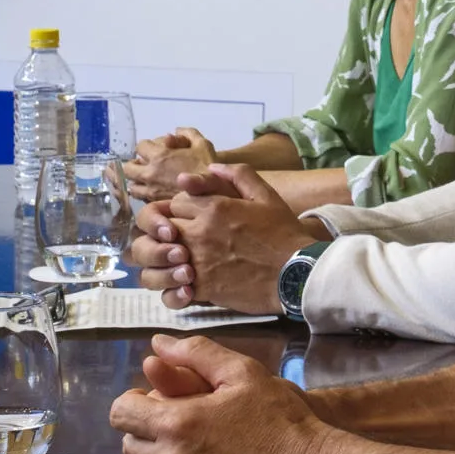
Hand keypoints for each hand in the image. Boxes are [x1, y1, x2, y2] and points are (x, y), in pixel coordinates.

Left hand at [112, 335, 334, 453]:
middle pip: (129, 445)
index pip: (120, 413)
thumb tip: (158, 344)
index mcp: (177, 424)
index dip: (135, 400)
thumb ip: (197, 354)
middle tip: (185, 420)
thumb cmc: (281, 420)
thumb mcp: (244, 373)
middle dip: (148, 429)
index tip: (158, 399)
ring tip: (201, 446)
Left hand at [124, 128, 216, 201]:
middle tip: (145, 165)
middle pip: (128, 168)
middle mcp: (149, 174)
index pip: (140, 146)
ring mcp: (150, 191)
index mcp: (159, 156)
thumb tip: (175, 131)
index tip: (153, 149)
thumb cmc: (207, 167)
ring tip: (147, 181)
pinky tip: (154, 192)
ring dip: (137, 181)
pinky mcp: (155, 204)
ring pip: (131, 186)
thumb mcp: (203, 143)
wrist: (212, 192)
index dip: (146, 146)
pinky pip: (141, 199)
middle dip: (134, 165)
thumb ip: (188, 133)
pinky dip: (144, 194)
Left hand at [139, 164, 322, 314]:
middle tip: (182, 236)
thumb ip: (239, 175)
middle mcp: (199, 232)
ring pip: (159, 257)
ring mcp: (197, 261)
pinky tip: (185, 282)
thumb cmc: (283, 233)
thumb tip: (213, 166)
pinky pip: (170, 287)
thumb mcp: (266, 195)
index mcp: (214, 208)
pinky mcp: (201, 287)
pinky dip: (173, 285)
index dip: (181, 207)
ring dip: (165, 256)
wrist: (295, 273)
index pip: (175, 201)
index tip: (193, 215)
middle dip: (168, 229)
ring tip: (179, 259)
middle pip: (161, 226)